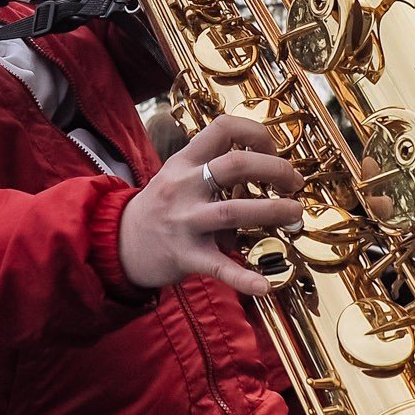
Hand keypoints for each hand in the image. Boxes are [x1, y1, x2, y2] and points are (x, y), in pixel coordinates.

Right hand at [118, 114, 301, 298]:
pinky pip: (218, 266)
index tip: (273, 150)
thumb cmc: (160, 206)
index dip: (255, 133)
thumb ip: (212, 163)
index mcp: (184, 162)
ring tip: (294, 213)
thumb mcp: (177, 173)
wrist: (119, 242)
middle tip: (294, 182)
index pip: (222, 128)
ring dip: (273, 210)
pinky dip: (243, 278)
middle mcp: (183, 186)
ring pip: (234, 210)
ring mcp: (184, 221)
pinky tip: (264, 285)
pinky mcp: (186, 256)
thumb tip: (264, 158)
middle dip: (275, 169)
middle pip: (235, 164)